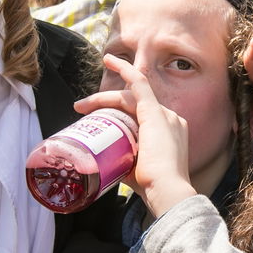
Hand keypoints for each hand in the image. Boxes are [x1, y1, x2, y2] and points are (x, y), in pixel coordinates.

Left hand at [74, 55, 195, 216]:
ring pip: (129, 96)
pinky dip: (125, 70)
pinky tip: (111, 61)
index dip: (118, 114)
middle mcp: (171, 119)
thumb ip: (123, 161)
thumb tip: (104, 163)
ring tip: (82, 105)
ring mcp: (165, 114)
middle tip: (82, 110)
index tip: (100, 119)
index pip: (140, 115)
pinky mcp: (154, 112)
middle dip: (105, 104)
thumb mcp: (135, 170)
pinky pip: (139, 83)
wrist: (167, 191)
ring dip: (103, 97)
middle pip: (132, 104)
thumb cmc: (152, 188)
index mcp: (169, 133)